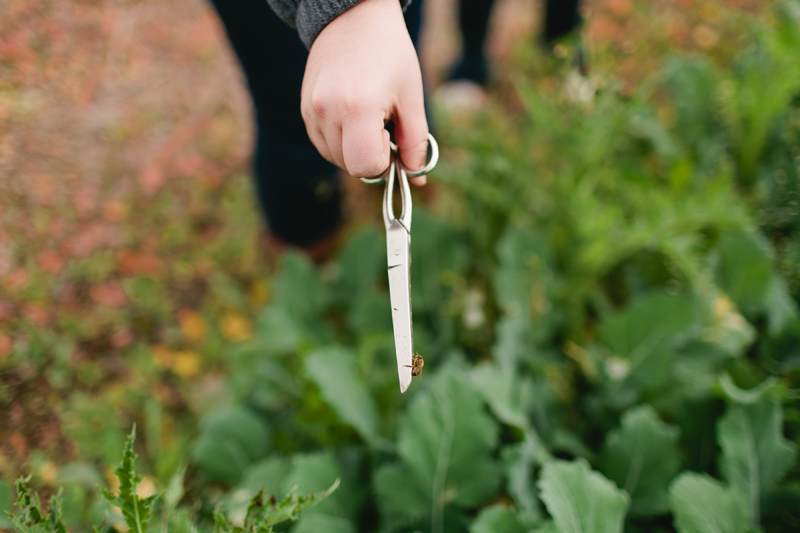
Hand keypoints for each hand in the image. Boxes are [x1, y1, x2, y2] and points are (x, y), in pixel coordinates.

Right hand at [301, 0, 428, 184]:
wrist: (353, 17)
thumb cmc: (390, 53)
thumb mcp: (411, 96)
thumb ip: (415, 141)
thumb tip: (417, 177)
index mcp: (357, 108)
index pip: (365, 166)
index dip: (383, 160)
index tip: (391, 134)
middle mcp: (327, 111)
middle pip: (349, 166)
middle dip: (370, 155)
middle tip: (382, 124)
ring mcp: (311, 111)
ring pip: (334, 158)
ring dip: (354, 149)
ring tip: (366, 115)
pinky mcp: (304, 109)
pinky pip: (322, 144)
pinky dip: (339, 141)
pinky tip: (352, 115)